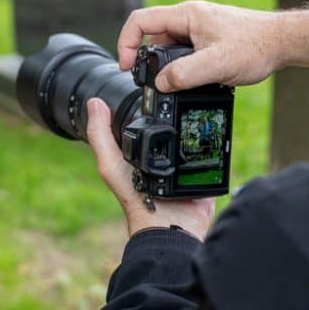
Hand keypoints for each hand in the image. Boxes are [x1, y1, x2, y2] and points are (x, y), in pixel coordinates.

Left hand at [86, 98, 214, 238]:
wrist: (167, 226)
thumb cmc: (135, 198)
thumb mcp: (110, 164)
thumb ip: (100, 135)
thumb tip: (94, 103)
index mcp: (142, 151)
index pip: (146, 120)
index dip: (148, 104)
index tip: (155, 83)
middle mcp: (164, 156)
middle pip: (172, 124)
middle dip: (176, 110)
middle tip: (180, 90)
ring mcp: (186, 164)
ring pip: (193, 135)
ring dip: (195, 123)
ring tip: (198, 102)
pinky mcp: (204, 172)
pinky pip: (212, 152)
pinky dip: (212, 141)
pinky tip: (213, 123)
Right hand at [118, 1, 308, 92]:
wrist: (281, 42)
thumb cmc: (255, 45)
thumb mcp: (217, 64)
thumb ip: (185, 74)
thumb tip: (160, 83)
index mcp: (186, 15)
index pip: (141, 20)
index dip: (126, 42)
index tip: (127, 66)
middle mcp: (189, 18)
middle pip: (152, 35)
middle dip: (146, 59)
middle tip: (148, 82)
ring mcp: (198, 28)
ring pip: (168, 45)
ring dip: (166, 65)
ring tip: (174, 84)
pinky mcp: (207, 39)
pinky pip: (183, 51)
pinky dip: (181, 66)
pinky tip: (191, 81)